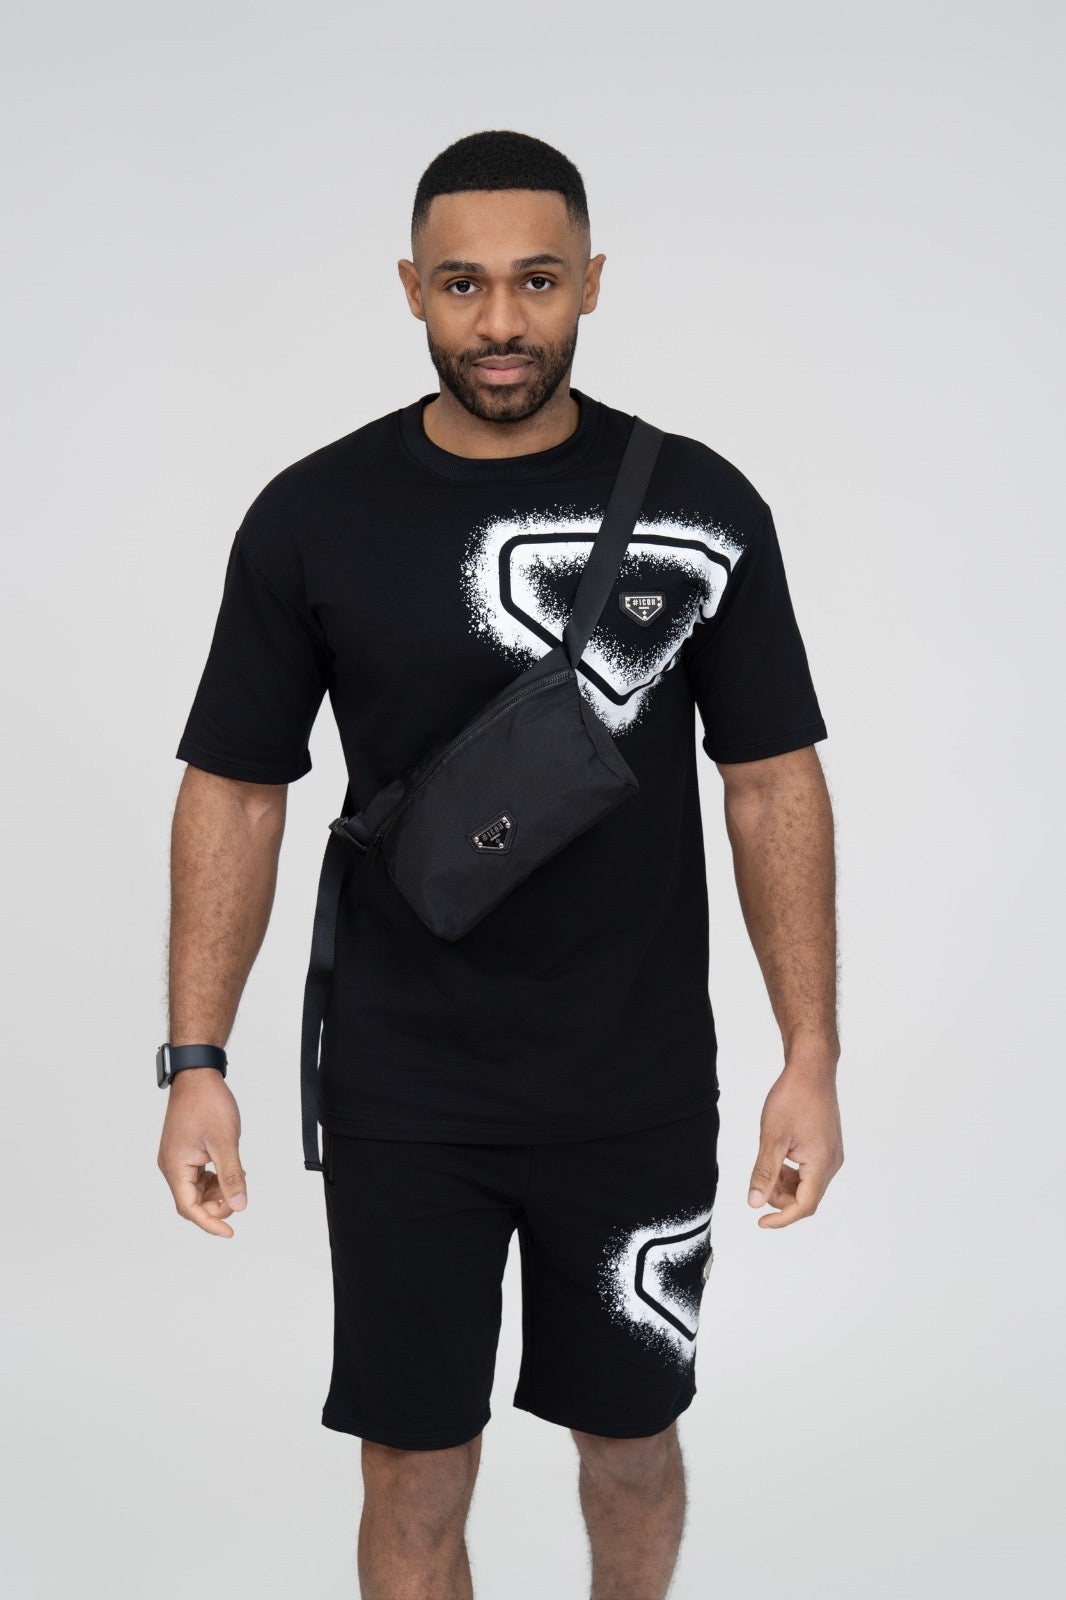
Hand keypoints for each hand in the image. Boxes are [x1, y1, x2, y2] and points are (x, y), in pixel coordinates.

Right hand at [157, 1069, 246, 1237]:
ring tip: (238, 1178)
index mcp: (175, 1167)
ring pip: (197, 1190)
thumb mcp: (225, 1142)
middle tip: (240, 1194)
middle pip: (193, 1202)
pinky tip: (232, 1170)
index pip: (189, 1208)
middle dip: (217, 1204)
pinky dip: (216, 1178)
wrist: (197, 1075)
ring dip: (218, 1191)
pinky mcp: (185, 1152)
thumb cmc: (206, 1103)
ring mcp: (177, 1159)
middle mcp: (171, 1166)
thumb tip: (239, 1205)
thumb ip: (232, 1176)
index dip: (210, 1223)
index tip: (229, 1233)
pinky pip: (199, 1176)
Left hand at [747, 1062, 842, 1228]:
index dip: (781, 1218)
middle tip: (759, 1182)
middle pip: (806, 1198)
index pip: (804, 1206)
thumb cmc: (793, 1098)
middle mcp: (832, 1163)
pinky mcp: (827, 1146)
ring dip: (785, 1184)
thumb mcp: (772, 1137)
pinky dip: (793, 1172)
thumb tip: (754, 1202)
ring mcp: (832, 1154)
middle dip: (780, 1197)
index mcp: (822, 1164)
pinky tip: (779, 1156)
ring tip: (768, 1164)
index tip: (760, 1223)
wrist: (811, 1070)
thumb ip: (764, 1172)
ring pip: (808, 1184)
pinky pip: (810, 1170)